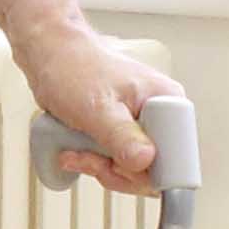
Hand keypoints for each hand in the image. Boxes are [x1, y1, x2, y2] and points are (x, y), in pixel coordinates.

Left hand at [20, 24, 184, 196]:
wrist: (51, 56)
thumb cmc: (74, 68)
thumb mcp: (98, 108)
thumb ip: (122, 136)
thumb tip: (145, 160)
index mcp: (168, 103)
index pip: (177, 157)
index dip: (148, 170)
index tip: (118, 164)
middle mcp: (160, 116)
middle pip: (155, 170)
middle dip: (119, 172)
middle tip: (93, 159)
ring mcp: (141, 126)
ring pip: (134, 171)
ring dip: (102, 169)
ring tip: (78, 152)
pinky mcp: (124, 133)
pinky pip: (119, 164)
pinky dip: (96, 164)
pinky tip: (77, 153)